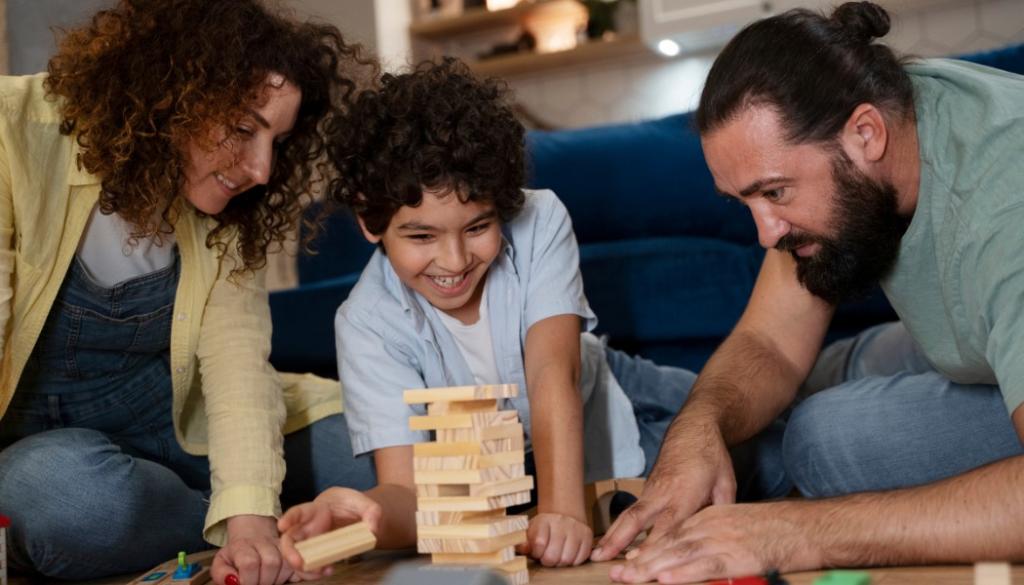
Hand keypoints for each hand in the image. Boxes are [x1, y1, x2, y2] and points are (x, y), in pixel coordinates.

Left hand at [211, 514, 292, 584]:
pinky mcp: (294, 549)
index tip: (244, 584)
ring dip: (277, 579)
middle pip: (271, 563)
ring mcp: (281, 545)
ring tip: (268, 581)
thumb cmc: (237, 555)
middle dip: (264, 581)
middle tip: (257, 584)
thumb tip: (233, 581)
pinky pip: (298, 564)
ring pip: (286, 564)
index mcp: (243, 546)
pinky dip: (292, 575)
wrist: (252, 535)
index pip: (249, 563)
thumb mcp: (221, 562)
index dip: (248, 579)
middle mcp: (264, 542)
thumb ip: (221, 574)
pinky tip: (282, 578)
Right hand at [277, 487, 381, 578]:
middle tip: (298, 563)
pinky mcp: (316, 553)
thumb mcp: (363, 502)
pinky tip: (329, 569)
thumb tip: (372, 530)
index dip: (289, 518)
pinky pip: (310, 565)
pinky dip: (316, 571)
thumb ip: (372, 511)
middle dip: (290, 553)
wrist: (349, 513)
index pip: (298, 512)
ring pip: (296, 556)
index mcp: (314, 510)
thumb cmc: (350, 504)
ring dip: (304, 568)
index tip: (282, 526)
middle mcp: (306, 527)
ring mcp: (309, 542)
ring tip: (321, 570)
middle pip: (289, 539)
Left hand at [518, 512, 592, 566]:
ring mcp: (576, 528)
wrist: (564, 516)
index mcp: (544, 520)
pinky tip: (568, 554)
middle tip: (547, 557)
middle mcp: (561, 522)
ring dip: (561, 562)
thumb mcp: (530, 533)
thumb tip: (524, 548)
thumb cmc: (544, 530)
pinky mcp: (587, 535)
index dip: (537, 553)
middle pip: (553, 555)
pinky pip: (580, 558)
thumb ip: (524, 543)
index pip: (539, 543)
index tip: (537, 552)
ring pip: (567, 559)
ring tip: (558, 555)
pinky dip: (573, 561)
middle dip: (548, 561)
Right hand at [591, 416, 736, 564]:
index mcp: (685, 494)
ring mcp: (652, 491)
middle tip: (601, 558)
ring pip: (628, 516)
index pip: (667, 525)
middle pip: (636, 519)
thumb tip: (720, 537)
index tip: (640, 563)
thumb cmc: (711, 456)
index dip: (653, 545)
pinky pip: (631, 512)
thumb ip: (721, 512)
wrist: (693, 429)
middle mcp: (663, 493)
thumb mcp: (726, 483)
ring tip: (596, 554)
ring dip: (612, 536)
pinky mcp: (647, 490)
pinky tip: (610, 544)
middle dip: (618, 541)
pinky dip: (619, 528)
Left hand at [609, 501, 822, 582]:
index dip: (647, 549)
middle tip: (617, 574)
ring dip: (652, 568)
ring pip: (680, 555)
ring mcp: (723, 540)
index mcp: (710, 517)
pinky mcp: (738, 556)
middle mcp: (711, 525)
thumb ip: (714, 535)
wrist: (807, 526)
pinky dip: (684, 573)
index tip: (627, 560)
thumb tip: (693, 555)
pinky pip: (706, 566)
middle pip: (669, 544)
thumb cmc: (776, 530)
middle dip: (641, 561)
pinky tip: (665, 579)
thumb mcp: (737, 524)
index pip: (671, 534)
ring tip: (629, 578)